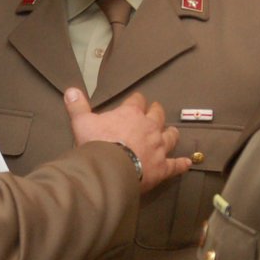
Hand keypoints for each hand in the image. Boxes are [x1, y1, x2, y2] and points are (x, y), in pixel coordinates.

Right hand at [64, 88, 191, 192]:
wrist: (110, 169)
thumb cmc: (97, 143)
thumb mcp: (81, 122)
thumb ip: (77, 106)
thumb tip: (71, 90)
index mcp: (131, 114)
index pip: (138, 100)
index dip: (137, 100)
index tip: (136, 101)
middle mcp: (149, 127)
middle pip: (158, 115)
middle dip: (156, 112)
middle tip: (155, 111)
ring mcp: (158, 147)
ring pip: (170, 136)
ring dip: (171, 133)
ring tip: (172, 132)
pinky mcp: (163, 167)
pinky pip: (176, 164)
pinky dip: (182, 163)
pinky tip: (188, 162)